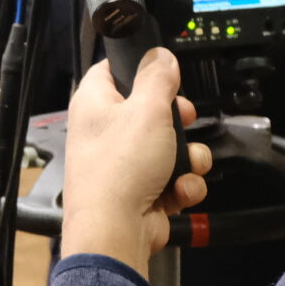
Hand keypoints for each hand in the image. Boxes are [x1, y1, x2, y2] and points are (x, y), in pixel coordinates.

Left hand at [58, 48, 209, 273]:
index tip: (164, 75)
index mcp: (95, 103)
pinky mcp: (141, 191)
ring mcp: (123, 163)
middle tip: (183, 121)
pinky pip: (173, 179)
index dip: (142, 69)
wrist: (116, 230)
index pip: (114, 70)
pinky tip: (180, 190)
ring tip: (187, 166)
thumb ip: (158, 78)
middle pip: (150, 110)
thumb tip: (160, 55)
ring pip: (169, 148)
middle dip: (178, 121)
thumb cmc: (119, 168)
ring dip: (189, 158)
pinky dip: (182, 185)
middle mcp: (105, 131)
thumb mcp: (148, 110)